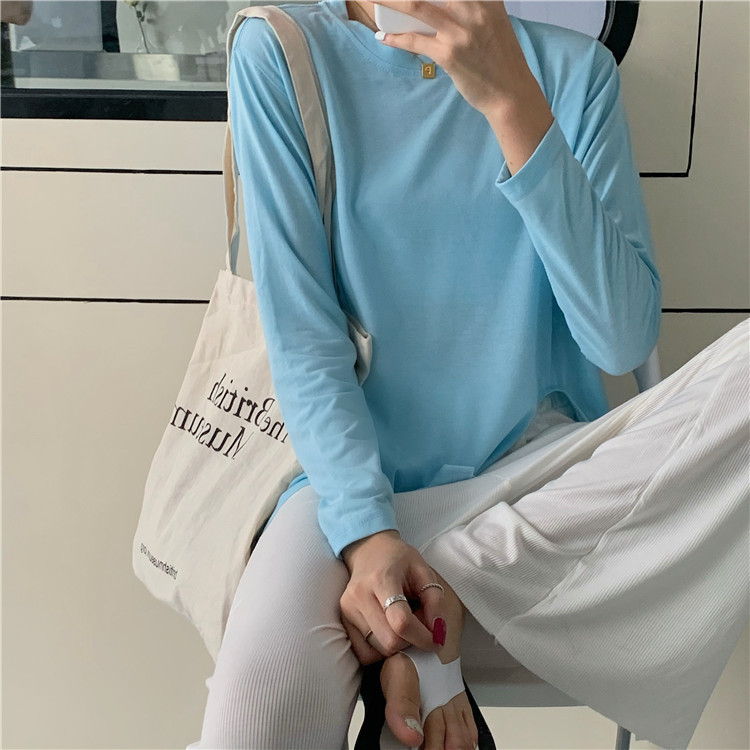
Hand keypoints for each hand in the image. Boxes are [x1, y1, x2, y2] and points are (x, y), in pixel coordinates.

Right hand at [340, 530, 446, 664]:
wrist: (369, 550)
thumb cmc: (400, 560)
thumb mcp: (424, 571)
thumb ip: (434, 600)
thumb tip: (437, 632)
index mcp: (382, 579)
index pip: (401, 622)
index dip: (423, 637)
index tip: (436, 640)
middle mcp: (359, 596)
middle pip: (389, 641)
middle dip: (411, 642)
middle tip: (419, 628)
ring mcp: (347, 609)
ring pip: (378, 649)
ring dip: (397, 645)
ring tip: (403, 626)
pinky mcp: (343, 620)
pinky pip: (364, 653)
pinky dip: (380, 650)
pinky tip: (388, 632)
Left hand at [371, 0, 539, 116]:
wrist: (510, 92)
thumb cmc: (500, 58)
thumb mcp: (494, 19)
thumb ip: (477, 4)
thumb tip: (448, 3)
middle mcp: (473, 8)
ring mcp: (460, 31)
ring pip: (416, 6)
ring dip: (388, 0)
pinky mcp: (449, 54)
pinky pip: (414, 41)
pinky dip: (395, 38)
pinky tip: (383, 36)